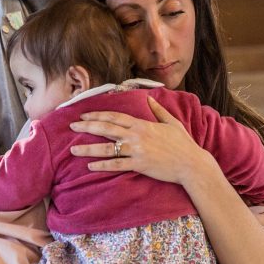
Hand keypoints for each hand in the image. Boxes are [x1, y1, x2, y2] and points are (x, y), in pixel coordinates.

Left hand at [68, 96, 214, 185]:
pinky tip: (90, 165)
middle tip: (72, 126)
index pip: (115, 117)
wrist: (191, 163)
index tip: (84, 114)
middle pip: (106, 129)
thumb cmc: (183, 143)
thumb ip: (158, 110)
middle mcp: (136, 136)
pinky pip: (117, 165)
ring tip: (73, 149)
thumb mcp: (171, 122)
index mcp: (142, 124)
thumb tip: (150, 98)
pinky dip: (102, 165)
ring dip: (88, 148)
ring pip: (107, 149)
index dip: (98, 115)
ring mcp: (137, 151)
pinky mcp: (139, 165)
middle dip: (87, 127)